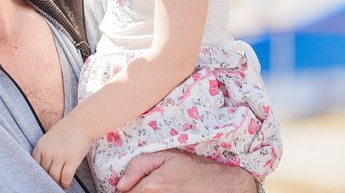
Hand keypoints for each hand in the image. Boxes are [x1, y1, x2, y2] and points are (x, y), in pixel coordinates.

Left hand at [32, 117, 94, 188]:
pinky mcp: (72, 160)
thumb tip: (44, 166)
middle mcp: (48, 152)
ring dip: (57, 183)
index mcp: (40, 146)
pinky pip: (66, 178)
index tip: (43, 176)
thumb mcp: (49, 137)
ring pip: (54, 177)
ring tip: (60, 185)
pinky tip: (67, 185)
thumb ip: (44, 150)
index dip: (39, 173)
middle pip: (44, 172)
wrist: (82, 123)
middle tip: (53, 182)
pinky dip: (66, 184)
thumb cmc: (66, 129)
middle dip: (49, 179)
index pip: (35, 165)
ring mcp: (59, 156)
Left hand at [117, 149, 256, 192]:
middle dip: (137, 192)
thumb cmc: (196, 170)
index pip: (124, 192)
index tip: (134, 184)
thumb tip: (121, 184)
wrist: (223, 186)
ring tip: (162, 189)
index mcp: (152, 186)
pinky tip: (167, 192)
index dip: (127, 187)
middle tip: (149, 187)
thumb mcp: (168, 156)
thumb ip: (139, 165)